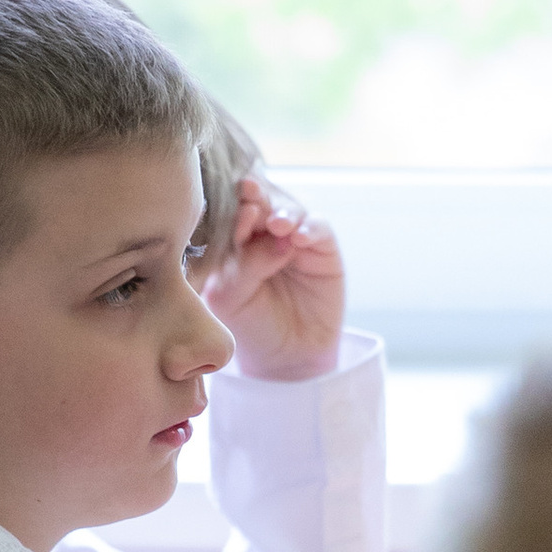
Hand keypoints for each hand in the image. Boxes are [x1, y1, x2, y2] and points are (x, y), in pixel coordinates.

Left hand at [202, 175, 344, 382]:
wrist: (286, 357)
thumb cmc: (250, 326)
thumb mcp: (232, 297)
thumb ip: (244, 263)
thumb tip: (274, 232)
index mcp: (231, 240)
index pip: (229, 213)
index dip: (231, 206)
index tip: (234, 209)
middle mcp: (262, 232)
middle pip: (260, 201)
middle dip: (256, 196)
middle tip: (250, 194)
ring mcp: (293, 237)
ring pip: (289, 208)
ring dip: (283, 212)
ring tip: (277, 224)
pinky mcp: (321, 247)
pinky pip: (318, 227)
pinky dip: (310, 228)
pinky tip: (300, 237)